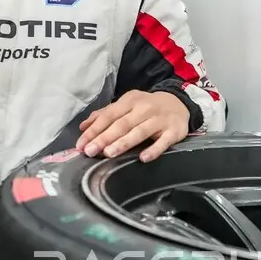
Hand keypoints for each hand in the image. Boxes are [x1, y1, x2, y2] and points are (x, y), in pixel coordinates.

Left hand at [75, 90, 189, 162]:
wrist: (179, 103)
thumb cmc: (147, 107)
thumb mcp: (127, 105)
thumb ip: (105, 114)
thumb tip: (83, 126)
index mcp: (130, 101)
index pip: (109, 115)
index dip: (94, 130)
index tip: (81, 144)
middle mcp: (144, 108)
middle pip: (122, 124)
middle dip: (104, 138)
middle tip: (90, 151)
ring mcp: (159, 120)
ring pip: (139, 132)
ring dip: (124, 143)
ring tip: (109, 153)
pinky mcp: (174, 131)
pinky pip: (163, 142)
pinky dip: (153, 150)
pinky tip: (143, 158)